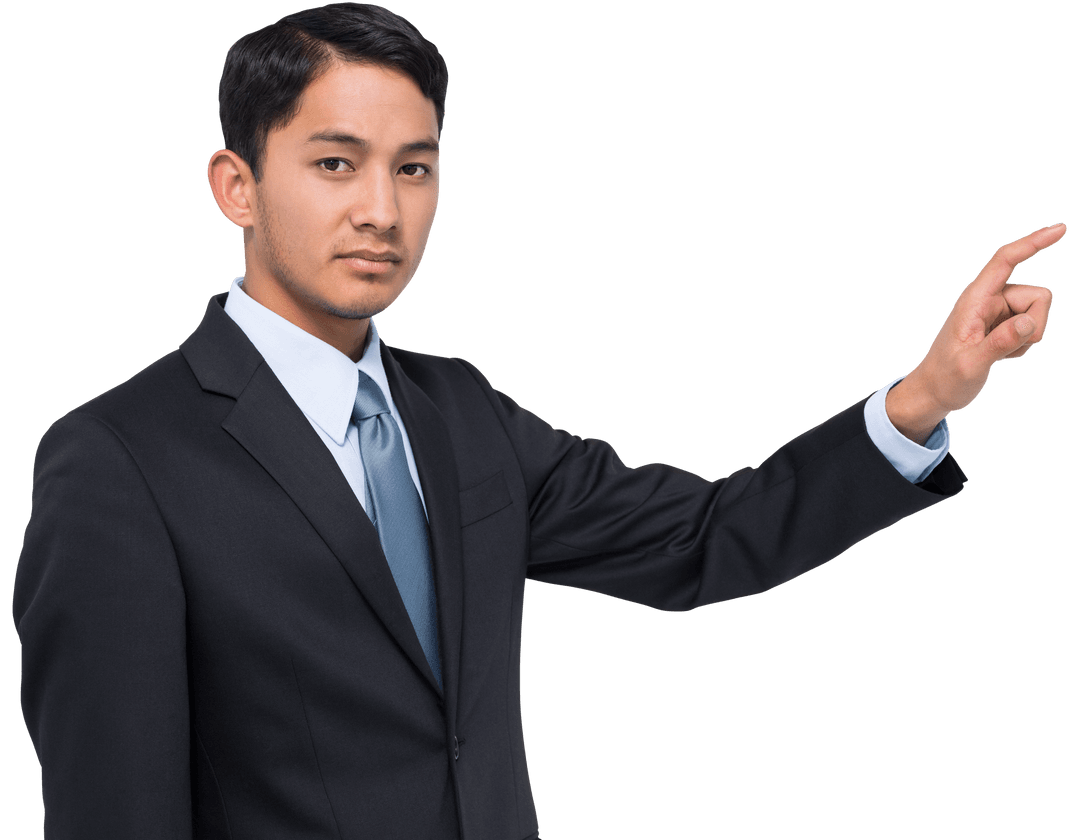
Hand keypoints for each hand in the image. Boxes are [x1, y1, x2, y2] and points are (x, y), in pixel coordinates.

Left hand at [887, 223, 1062, 443]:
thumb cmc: (946, 378)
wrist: (936, 392)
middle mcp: (988, 300)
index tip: (1060, 229)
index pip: (1006, 260)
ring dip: (1027, 338)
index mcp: (975, 300)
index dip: (1033, 243)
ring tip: (998, 353)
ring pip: (1038, 314)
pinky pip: (1032, 328)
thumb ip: (999, 343)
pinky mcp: (1004, 325)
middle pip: (1038, 296)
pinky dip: (1023, 345)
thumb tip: (1028, 322)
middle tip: (1007, 350)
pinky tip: (1001, 356)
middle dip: (1036, 324)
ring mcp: (997, 312)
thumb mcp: (971, 365)